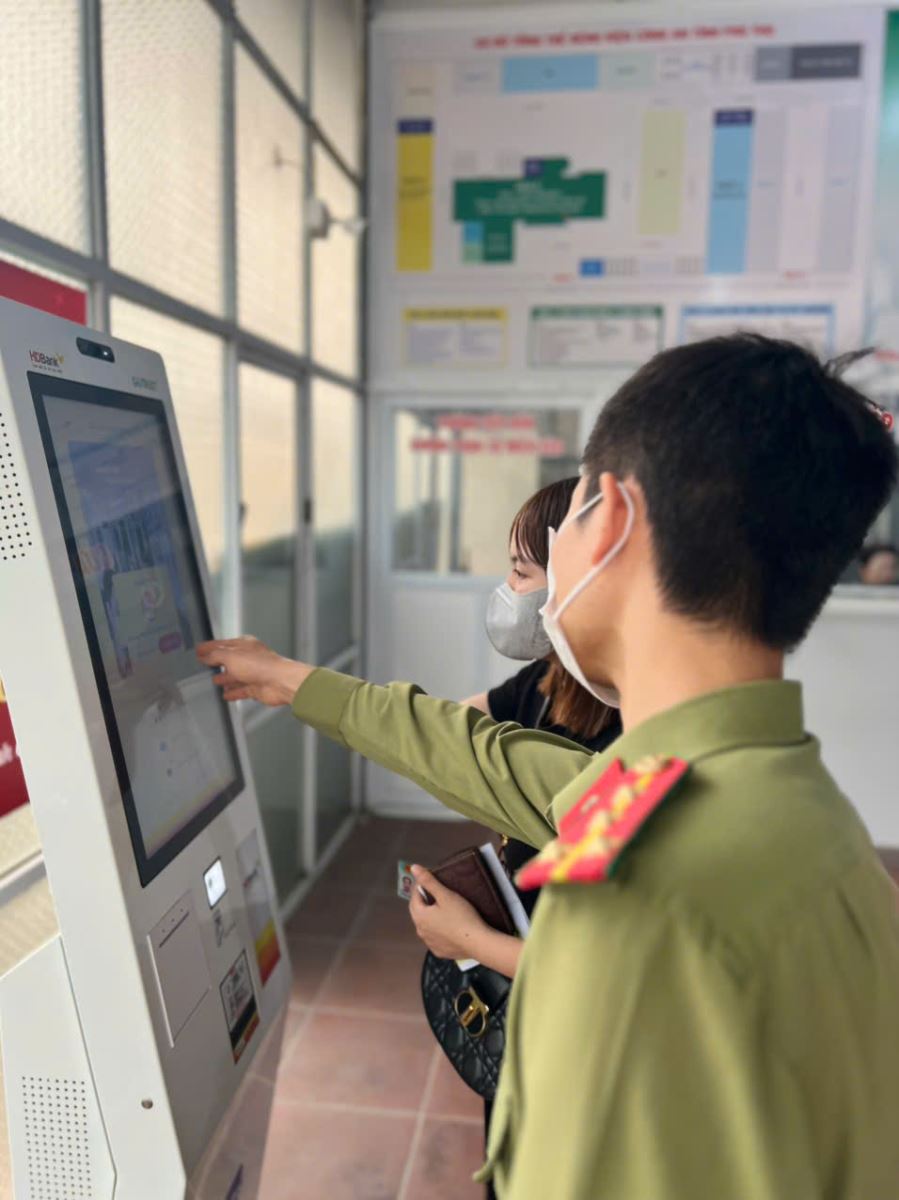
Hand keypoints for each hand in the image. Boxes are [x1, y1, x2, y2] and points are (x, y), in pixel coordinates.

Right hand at [196, 636, 311, 705]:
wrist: (279, 682)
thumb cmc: (261, 664)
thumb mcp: (230, 656)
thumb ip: (215, 655)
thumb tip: (205, 655)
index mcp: (244, 644)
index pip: (222, 644)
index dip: (209, 647)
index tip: (199, 649)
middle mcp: (249, 658)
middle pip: (229, 660)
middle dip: (217, 663)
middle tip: (206, 665)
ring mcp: (253, 673)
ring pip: (235, 676)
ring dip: (225, 679)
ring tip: (215, 681)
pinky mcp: (256, 688)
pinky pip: (241, 690)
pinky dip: (233, 692)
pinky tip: (226, 695)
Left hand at [408, 865, 489, 960]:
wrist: (477, 942)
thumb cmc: (462, 917)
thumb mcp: (446, 895)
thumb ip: (429, 881)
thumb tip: (414, 868)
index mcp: (420, 916)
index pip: (414, 897)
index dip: (420, 886)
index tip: (426, 880)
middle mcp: (421, 931)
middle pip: (418, 911)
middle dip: (423, 901)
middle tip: (433, 892)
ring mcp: (429, 943)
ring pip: (426, 925)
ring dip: (429, 916)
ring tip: (441, 909)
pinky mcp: (439, 951)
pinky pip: (434, 937)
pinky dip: (437, 930)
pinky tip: (447, 926)